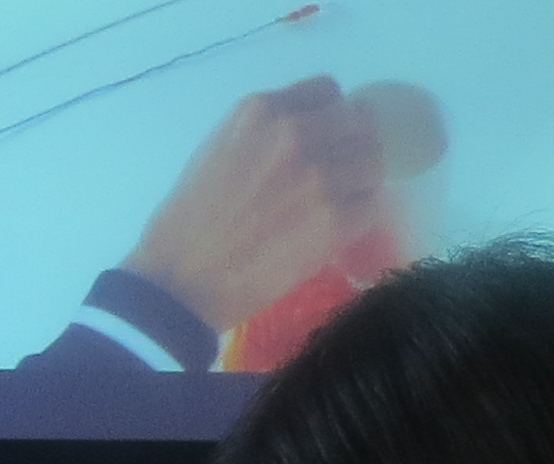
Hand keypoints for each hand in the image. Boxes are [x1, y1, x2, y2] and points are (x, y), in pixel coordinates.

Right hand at [120, 78, 383, 336]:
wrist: (181, 281)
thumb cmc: (187, 221)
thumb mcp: (218, 148)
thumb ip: (264, 131)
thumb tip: (306, 132)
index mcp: (262, 111)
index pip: (328, 92)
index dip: (332, 116)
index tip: (327, 137)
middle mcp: (295, 134)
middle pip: (358, 124)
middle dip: (353, 146)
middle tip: (341, 173)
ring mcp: (319, 178)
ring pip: (372, 163)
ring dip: (361, 181)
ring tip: (340, 202)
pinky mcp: (334, 222)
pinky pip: (371, 205)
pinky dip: (360, 214)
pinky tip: (339, 227)